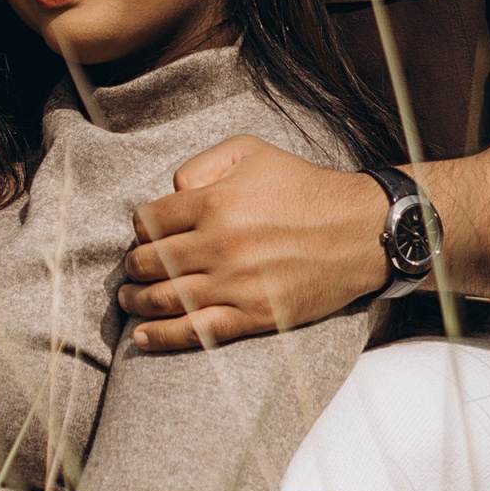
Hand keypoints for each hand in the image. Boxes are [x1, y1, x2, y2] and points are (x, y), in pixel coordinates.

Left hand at [119, 137, 389, 351]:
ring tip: (130, 301)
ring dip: (137, 302)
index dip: (141, 230)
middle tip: (134, 269)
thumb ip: (201, 164)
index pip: (148, 222)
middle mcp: (219, 244)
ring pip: (164, 299)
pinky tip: (142, 338)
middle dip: (134, 267)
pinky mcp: (253, 315)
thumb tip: (170, 193)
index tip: (148, 235)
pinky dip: (162, 337)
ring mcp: (234, 284)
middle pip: (149, 263)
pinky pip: (196, 332)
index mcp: (215, 201)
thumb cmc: (304, 188)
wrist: (359, 232)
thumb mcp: (251, 151)